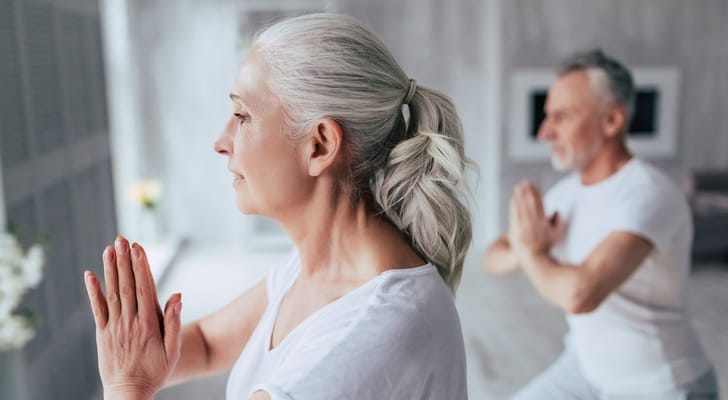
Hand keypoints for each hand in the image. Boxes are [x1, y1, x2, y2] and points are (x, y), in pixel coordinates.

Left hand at [83, 236, 181, 399]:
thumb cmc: (156, 371)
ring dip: (111, 270)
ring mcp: (114, 328)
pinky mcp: (103, 334)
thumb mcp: (173, 350)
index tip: (138, 248)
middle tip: (122, 240)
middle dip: (125, 261)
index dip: (141, 267)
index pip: (145, 289)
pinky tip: (90, 275)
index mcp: (148, 325)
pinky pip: (98, 309)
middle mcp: (130, 323)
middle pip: (127, 286)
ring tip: (109, 249)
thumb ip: (174, 322)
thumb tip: (177, 296)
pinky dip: (94, 291)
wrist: (129, 393)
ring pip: (112, 294)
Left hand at [508, 181, 564, 259]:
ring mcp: (524, 227)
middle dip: (528, 192)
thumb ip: (558, 223)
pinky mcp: (515, 230)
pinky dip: (514, 206)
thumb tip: (557, 211)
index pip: (541, 204)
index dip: (537, 193)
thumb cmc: (544, 247)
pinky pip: (515, 215)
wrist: (531, 258)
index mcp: (544, 223)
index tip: (534, 184)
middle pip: (531, 204)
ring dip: (521, 196)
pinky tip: (513, 198)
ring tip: (519, 186)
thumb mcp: (556, 236)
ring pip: (523, 208)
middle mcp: (534, 224)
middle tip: (525, 181)